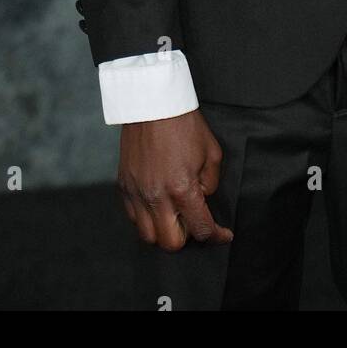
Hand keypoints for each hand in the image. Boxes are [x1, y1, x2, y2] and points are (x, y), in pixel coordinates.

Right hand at [117, 109, 234, 251]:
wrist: (153, 103)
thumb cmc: (184, 124)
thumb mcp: (212, 152)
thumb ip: (210, 183)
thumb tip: (202, 199)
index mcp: (182, 189)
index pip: (201, 229)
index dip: (216, 236)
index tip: (222, 234)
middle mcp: (157, 196)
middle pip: (171, 243)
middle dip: (188, 236)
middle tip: (195, 220)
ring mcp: (137, 193)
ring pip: (148, 236)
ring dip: (164, 230)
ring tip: (174, 214)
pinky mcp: (124, 186)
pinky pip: (132, 217)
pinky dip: (146, 218)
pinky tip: (157, 204)